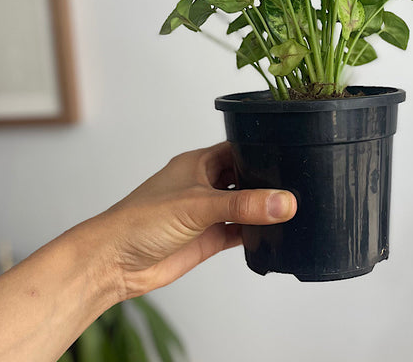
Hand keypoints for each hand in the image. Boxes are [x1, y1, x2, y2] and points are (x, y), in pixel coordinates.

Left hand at [86, 142, 296, 299]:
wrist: (114, 263)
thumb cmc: (141, 220)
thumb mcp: (198, 205)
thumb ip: (243, 205)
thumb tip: (283, 202)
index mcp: (199, 163)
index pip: (238, 149)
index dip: (262, 150)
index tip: (291, 154)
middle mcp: (205, 185)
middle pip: (244, 178)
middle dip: (267, 181)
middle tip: (298, 184)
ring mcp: (207, 213)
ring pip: (244, 205)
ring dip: (262, 209)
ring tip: (292, 208)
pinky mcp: (208, 238)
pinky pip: (239, 232)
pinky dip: (255, 233)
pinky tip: (273, 233)